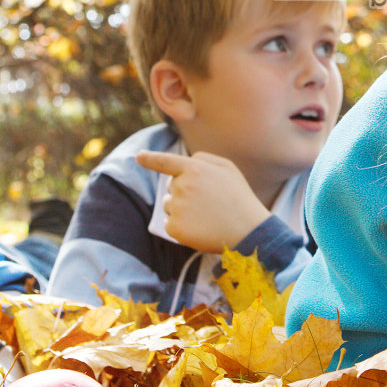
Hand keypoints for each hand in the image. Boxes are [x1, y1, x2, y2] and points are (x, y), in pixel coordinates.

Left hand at [134, 150, 269, 252]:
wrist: (247, 230)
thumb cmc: (238, 197)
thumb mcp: (228, 169)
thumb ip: (204, 159)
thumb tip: (186, 160)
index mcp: (194, 169)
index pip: (166, 161)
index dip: (150, 158)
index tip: (139, 157)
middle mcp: (182, 186)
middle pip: (171, 187)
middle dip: (184, 192)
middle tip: (208, 202)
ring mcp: (177, 207)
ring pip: (169, 205)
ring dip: (181, 210)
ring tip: (205, 215)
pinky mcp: (175, 228)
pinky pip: (169, 224)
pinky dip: (181, 227)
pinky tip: (200, 228)